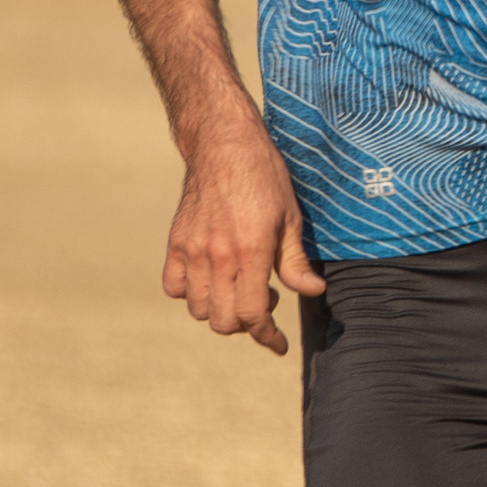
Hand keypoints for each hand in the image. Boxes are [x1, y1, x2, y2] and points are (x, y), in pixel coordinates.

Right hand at [162, 124, 326, 353]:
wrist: (224, 144)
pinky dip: (189, 293)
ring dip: (219, 309)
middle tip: (264, 300)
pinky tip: (209, 278)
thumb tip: (312, 291)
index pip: (254, 315)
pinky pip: (173, 286)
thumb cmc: (264, 176)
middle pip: (224, 320)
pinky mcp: (176, 241)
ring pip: (198, 309)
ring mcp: (192, 249)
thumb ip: (296, 261)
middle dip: (247, 324)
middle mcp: (218, 256)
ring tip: (238, 286)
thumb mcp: (290, 218)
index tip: (278, 343)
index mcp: (251, 251)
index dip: (268, 336)